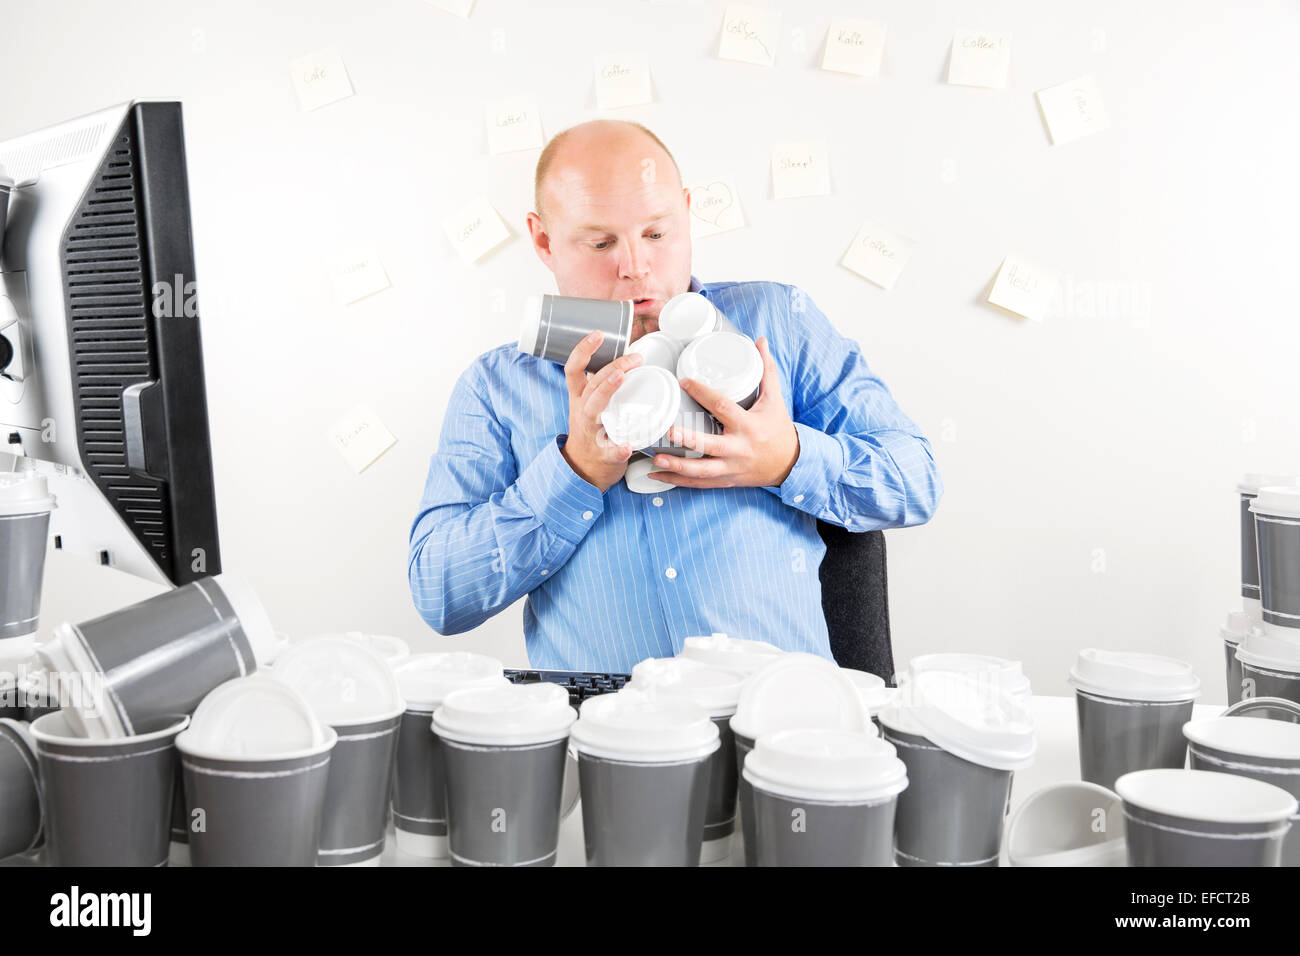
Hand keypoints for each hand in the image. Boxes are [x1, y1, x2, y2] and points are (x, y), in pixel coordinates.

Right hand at [560, 331, 643, 491]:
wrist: (582, 469)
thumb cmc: (591, 430)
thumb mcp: (588, 403)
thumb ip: (600, 382)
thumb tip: (623, 356)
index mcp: (579, 398)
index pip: (574, 369)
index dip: (583, 350)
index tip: (598, 334)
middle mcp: (582, 412)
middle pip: (591, 385)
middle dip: (611, 367)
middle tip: (634, 357)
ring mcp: (591, 433)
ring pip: (593, 411)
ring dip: (606, 392)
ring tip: (621, 378)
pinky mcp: (604, 454)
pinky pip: (609, 451)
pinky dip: (618, 449)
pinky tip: (627, 445)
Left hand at [647, 336, 799, 488]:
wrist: (790, 464)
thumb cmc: (779, 428)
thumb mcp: (774, 399)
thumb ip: (766, 370)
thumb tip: (761, 341)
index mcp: (748, 426)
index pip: (723, 407)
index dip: (704, 394)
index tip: (685, 382)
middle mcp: (738, 449)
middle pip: (710, 446)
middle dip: (689, 440)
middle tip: (670, 432)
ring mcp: (730, 467)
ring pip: (701, 471)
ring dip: (677, 466)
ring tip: (656, 458)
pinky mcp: (725, 480)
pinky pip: (698, 483)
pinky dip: (677, 481)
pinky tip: (657, 474)